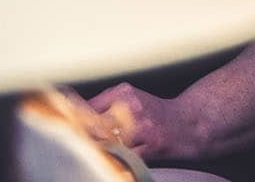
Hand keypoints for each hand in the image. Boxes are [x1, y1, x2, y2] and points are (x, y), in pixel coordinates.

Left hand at [87, 82, 209, 160]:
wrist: (189, 124)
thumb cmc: (156, 113)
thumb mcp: (131, 99)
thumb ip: (105, 104)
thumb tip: (75, 114)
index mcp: (124, 92)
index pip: (89, 107)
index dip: (75, 121)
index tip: (65, 128)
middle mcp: (132, 106)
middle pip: (95, 127)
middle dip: (85, 138)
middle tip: (77, 144)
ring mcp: (143, 126)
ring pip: (110, 144)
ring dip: (100, 150)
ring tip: (94, 153)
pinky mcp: (153, 145)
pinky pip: (127, 157)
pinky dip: (118, 160)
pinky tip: (113, 160)